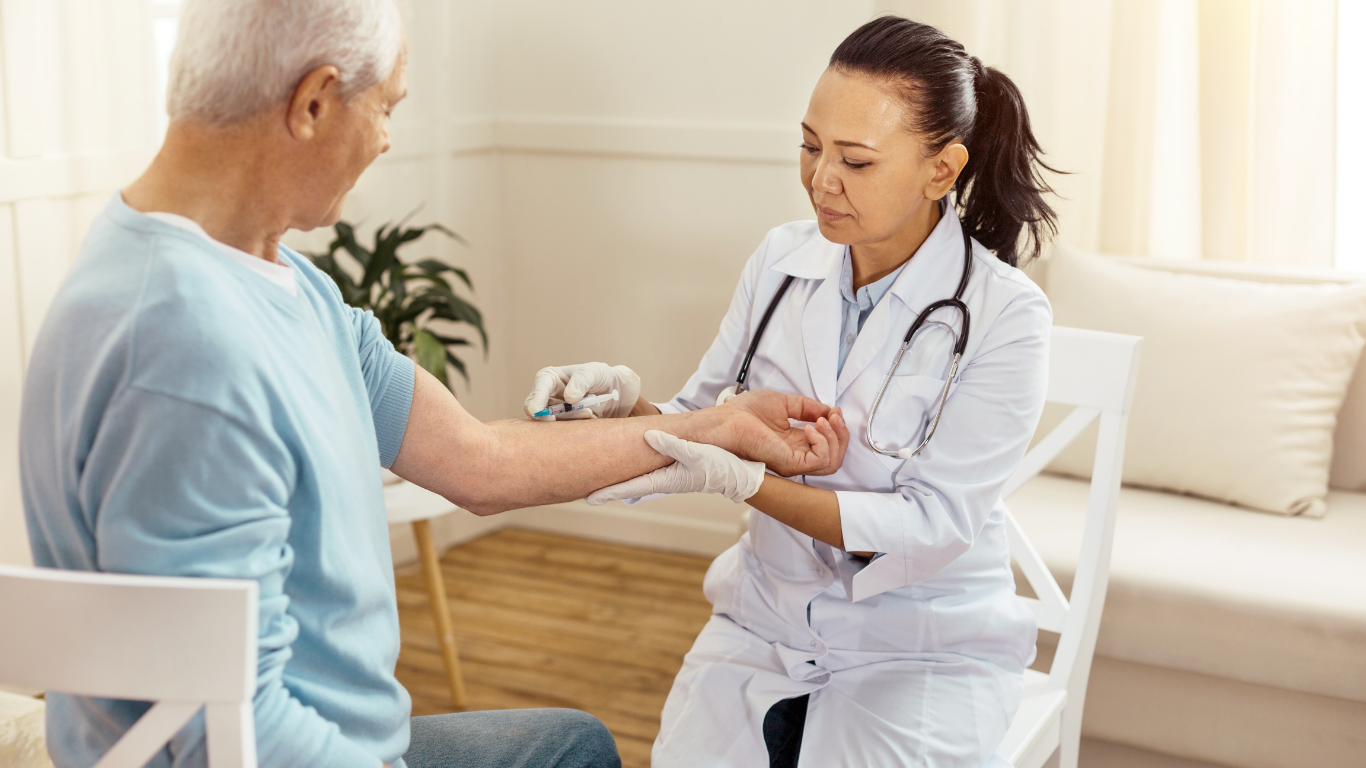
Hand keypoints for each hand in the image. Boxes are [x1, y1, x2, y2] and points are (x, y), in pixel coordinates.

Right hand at [523, 363, 641, 419]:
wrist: (612, 390)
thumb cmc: (598, 376)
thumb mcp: (591, 372)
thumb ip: (580, 382)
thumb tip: (569, 398)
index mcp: (547, 379)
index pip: (534, 396)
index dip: (537, 408)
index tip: (551, 417)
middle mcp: (545, 396)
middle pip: (538, 415)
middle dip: (555, 419)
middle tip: (577, 415)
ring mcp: (553, 411)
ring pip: (553, 424)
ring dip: (572, 420)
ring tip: (590, 411)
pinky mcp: (563, 423)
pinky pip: (563, 430)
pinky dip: (576, 426)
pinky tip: (590, 416)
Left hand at [586, 430, 765, 504]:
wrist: (743, 474)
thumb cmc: (724, 467)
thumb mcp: (700, 454)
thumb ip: (674, 445)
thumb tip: (649, 436)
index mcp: (667, 479)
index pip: (632, 487)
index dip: (610, 492)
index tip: (588, 499)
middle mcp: (665, 480)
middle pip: (630, 484)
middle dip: (609, 487)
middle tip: (584, 490)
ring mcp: (671, 476)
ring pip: (639, 478)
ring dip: (621, 480)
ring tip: (600, 480)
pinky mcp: (677, 469)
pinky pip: (650, 471)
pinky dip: (636, 471)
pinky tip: (630, 465)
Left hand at [709, 390, 848, 476]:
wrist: (726, 421)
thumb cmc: (744, 413)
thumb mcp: (784, 403)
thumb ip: (807, 407)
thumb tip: (828, 409)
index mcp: (794, 443)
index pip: (827, 445)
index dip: (836, 427)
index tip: (834, 410)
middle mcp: (796, 455)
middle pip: (835, 456)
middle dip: (841, 433)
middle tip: (834, 415)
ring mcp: (794, 462)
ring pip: (832, 461)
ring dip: (835, 437)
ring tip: (823, 421)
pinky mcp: (790, 464)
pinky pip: (821, 460)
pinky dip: (823, 442)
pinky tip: (811, 428)